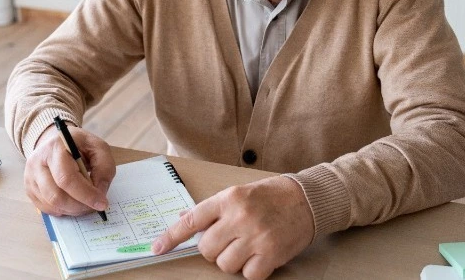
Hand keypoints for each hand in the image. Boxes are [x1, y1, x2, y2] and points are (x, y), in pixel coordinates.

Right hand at [24, 124, 115, 216]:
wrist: (55, 141)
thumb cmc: (79, 145)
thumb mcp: (98, 147)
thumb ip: (104, 167)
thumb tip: (100, 191)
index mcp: (55, 147)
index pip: (67, 178)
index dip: (85, 194)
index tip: (102, 203)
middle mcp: (37, 162)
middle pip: (56, 195)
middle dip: (79, 206)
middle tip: (94, 206)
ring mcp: (30, 176)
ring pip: (51, 204)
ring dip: (72, 210)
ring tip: (84, 203)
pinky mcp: (29, 188)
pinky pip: (46, 208)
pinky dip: (62, 210)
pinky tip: (72, 202)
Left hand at [152, 176, 313, 279]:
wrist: (307, 199)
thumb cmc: (271, 196)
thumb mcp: (238, 193)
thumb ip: (212, 208)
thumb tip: (184, 218)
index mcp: (229, 199)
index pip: (191, 220)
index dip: (171, 236)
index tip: (157, 248)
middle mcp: (240, 217)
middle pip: (206, 249)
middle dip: (213, 249)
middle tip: (228, 241)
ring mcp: (255, 237)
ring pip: (224, 265)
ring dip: (232, 261)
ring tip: (246, 247)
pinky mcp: (271, 254)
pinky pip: (247, 276)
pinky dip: (251, 271)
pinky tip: (259, 256)